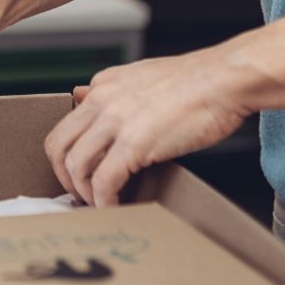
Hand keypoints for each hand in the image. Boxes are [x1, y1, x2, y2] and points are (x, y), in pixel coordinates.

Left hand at [44, 46, 251, 207]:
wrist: (226, 79)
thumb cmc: (197, 83)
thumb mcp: (143, 77)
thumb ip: (113, 91)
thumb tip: (82, 96)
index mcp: (103, 84)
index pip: (66, 125)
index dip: (69, 156)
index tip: (81, 175)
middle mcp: (102, 98)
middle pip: (58, 146)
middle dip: (64, 177)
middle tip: (81, 195)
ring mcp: (116, 120)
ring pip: (75, 165)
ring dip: (84, 193)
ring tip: (100, 204)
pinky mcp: (135, 142)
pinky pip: (104, 181)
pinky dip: (104, 201)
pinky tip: (115, 207)